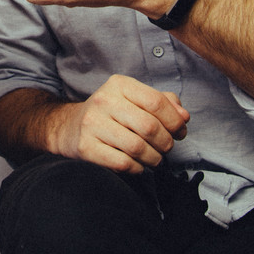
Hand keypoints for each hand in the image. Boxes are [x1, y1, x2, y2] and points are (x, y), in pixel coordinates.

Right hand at [50, 75, 189, 173]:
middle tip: (165, 148)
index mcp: (119, 84)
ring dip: (153, 159)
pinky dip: (137, 168)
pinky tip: (136, 164)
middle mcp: (103, 100)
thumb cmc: (111, 114)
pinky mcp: (86, 147)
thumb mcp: (133, 100)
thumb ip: (162, 103)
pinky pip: (123, 163)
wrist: (69, 127)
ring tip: (153, 158)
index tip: (179, 132)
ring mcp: (92, 124)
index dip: (175, 121)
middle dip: (166, 143)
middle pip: (150, 127)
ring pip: (138, 148)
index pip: (156, 101)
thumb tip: (183, 116)